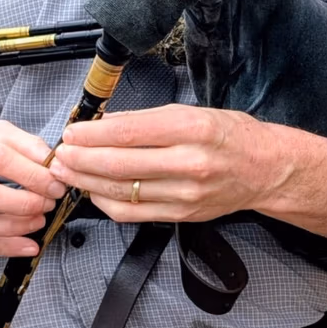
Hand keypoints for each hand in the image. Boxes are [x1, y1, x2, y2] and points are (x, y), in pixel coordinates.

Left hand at [52, 106, 283, 223]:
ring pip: (122, 191)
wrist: (266, 169)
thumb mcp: (194, 112)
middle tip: (60, 154)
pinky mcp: (181, 215)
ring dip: (87, 181)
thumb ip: (148, 120)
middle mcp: (189, 162)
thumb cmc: (232, 136)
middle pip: (120, 164)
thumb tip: (105, 124)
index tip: (72, 132)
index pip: (128, 132)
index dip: (92, 134)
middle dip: (81, 159)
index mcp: (192, 129)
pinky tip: (93, 191)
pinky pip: (133, 213)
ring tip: (67, 172)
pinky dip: (106, 203)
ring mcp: (185, 194)